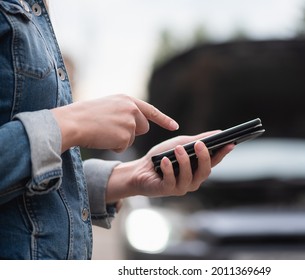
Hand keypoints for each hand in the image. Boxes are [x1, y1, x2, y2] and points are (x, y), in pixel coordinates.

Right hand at [51, 94, 178, 152]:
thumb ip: (124, 112)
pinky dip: (114, 147)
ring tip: (103, 132)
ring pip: (132, 138)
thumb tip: (137, 125)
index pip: (150, 111)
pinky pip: (123, 147)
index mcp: (127, 100)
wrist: (72, 122)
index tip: (175, 127)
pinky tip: (102, 139)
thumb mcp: (108, 106)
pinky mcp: (125, 136)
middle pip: (143, 127)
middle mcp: (131, 109)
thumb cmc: (84, 115)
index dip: (164, 120)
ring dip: (121, 140)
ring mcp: (129, 122)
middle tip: (112, 130)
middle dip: (133, 132)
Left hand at [105, 131, 234, 202]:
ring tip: (178, 149)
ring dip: (184, 162)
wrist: (140, 170)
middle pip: (205, 172)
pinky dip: (168, 170)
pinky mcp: (166, 190)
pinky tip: (165, 161)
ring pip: (188, 177)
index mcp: (197, 169)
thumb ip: (197, 140)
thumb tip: (218, 133)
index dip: (223, 153)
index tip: (229, 143)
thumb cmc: (162, 157)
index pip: (214, 162)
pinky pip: (170, 181)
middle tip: (200, 144)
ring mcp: (180, 187)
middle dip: (204, 158)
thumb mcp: (180, 144)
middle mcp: (192, 180)